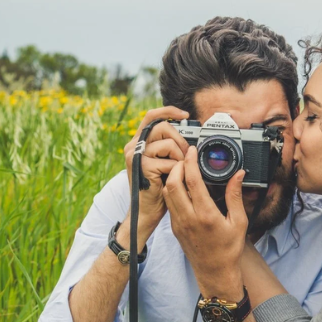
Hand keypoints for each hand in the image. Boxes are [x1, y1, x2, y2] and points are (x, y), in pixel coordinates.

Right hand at [122, 106, 190, 229]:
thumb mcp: (163, 161)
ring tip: (176, 170)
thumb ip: (169, 146)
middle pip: (163, 127)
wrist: (147, 211)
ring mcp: (136, 156)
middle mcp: (134, 146)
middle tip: (184, 155)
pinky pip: (170, 161)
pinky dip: (177, 170)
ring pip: (168, 144)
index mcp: (138, 141)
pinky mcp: (143, 167)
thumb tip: (187, 134)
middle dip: (180, 140)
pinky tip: (171, 179)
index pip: (152, 116)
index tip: (185, 115)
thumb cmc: (159, 187)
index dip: (169, 111)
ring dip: (179, 157)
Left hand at [163, 146, 247, 299]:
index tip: (192, 151)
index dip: (190, 162)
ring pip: (167, 193)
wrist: (215, 272)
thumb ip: (235, 196)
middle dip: (177, 166)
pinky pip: (170, 203)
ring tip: (182, 169)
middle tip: (185, 157)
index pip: (192, 181)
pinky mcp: (175, 228)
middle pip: (173, 183)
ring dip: (172, 177)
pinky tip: (182, 186)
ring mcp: (179, 223)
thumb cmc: (228, 250)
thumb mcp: (239, 222)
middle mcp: (188, 218)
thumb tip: (238, 175)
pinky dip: (172, 190)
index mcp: (205, 215)